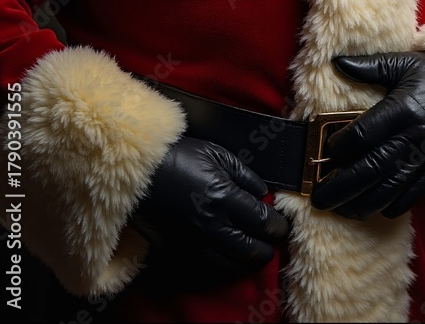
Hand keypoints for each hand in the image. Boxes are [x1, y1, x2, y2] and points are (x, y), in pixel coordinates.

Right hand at [132, 136, 288, 287]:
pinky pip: (209, 270)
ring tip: (257, 249)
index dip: (278, 226)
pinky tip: (233, 260)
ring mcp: (195, 241)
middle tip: (274, 237)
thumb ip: (244, 175)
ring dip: (249, 260)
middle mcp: (211, 224)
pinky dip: (226, 269)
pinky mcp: (180, 251)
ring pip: (232, 265)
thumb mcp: (217, 154)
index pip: (262, 221)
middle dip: (268, 245)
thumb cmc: (179, 156)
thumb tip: (263, 194)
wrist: (141, 171)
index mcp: (223, 197)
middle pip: (251, 248)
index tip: (282, 224)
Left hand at [311, 52, 424, 219]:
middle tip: (318, 198)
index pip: (364, 134)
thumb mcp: (403, 63)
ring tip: (341, 211)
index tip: (325, 151)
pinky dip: (392, 205)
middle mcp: (414, 136)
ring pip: (390, 188)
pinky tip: (374, 210)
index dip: (341, 146)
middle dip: (342, 186)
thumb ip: (369, 66)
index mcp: (402, 109)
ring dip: (363, 203)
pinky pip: (413, 194)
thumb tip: (336, 62)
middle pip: (371, 168)